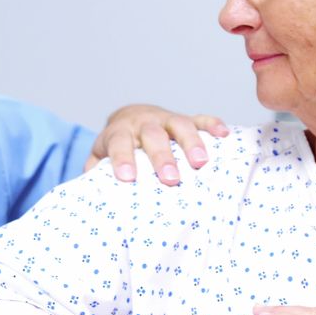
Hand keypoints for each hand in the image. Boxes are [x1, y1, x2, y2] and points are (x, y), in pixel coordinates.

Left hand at [85, 104, 227, 185]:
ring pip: (179, 125)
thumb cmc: (117, 146)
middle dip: (162, 157)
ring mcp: (166, 119)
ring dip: (191, 142)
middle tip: (170, 178)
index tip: (126, 177)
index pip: (119, 143)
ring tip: (201, 162)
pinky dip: (212, 124)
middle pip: (153, 135)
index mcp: (120, 132)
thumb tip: (91, 197)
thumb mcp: (101, 157)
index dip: (123, 158)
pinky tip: (224, 134)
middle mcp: (143, 123)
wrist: (130, 117)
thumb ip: (96, 173)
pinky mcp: (185, 119)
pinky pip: (200, 118)